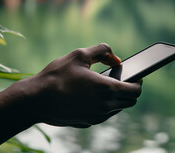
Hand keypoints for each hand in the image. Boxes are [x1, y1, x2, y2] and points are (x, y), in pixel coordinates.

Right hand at [24, 43, 141, 127]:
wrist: (35, 100)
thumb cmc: (57, 76)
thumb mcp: (79, 55)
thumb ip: (101, 51)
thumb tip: (115, 57)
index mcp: (107, 89)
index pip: (135, 91)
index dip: (139, 82)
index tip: (137, 74)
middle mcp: (105, 107)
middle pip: (129, 101)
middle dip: (129, 89)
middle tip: (120, 77)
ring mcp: (96, 117)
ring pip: (116, 109)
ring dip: (116, 97)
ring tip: (105, 83)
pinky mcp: (86, 123)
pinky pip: (103, 114)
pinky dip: (104, 104)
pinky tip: (92, 94)